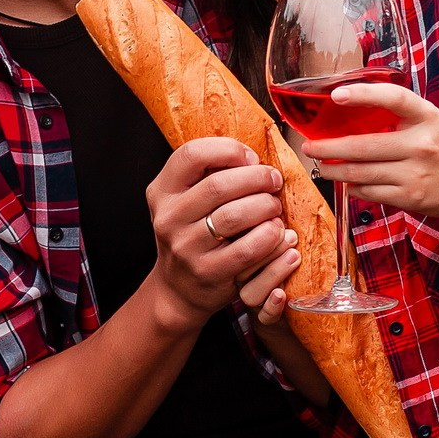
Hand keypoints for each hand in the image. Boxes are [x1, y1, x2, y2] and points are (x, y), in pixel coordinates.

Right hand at [146, 138, 295, 327]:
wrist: (178, 288)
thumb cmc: (191, 235)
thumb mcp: (185, 201)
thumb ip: (208, 176)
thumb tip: (251, 156)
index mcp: (162, 191)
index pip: (192, 155)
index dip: (227, 150)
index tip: (250, 157)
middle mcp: (169, 217)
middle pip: (219, 184)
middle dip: (256, 177)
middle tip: (273, 180)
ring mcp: (186, 247)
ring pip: (235, 215)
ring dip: (265, 206)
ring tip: (275, 206)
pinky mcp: (208, 271)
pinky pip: (248, 248)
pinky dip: (269, 236)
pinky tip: (276, 231)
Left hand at [302, 82, 438, 221]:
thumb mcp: (436, 122)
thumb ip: (403, 119)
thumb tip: (357, 114)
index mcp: (428, 118)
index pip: (393, 98)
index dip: (363, 94)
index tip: (336, 95)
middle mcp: (421, 145)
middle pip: (363, 146)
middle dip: (328, 148)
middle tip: (309, 146)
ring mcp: (416, 174)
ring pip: (361, 173)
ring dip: (335, 170)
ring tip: (321, 166)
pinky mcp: (412, 198)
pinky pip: (372, 193)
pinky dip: (355, 188)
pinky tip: (347, 183)